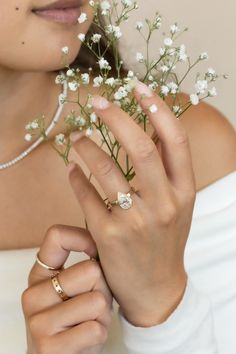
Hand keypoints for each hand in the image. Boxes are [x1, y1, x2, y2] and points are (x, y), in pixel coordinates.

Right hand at [22, 225, 112, 353]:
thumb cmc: (75, 319)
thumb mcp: (74, 288)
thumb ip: (85, 264)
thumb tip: (102, 242)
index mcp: (39, 275)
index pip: (57, 236)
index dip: (84, 238)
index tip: (96, 253)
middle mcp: (32, 295)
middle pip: (91, 270)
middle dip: (103, 289)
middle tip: (94, 304)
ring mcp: (37, 322)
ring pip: (97, 300)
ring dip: (102, 314)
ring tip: (90, 321)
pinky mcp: (49, 348)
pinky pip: (96, 329)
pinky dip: (99, 334)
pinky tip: (86, 338)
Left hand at [68, 80, 195, 326]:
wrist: (157, 289)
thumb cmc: (165, 241)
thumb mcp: (178, 205)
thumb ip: (168, 169)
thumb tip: (151, 129)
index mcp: (184, 192)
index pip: (175, 140)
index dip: (157, 108)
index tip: (138, 88)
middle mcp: (164, 204)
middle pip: (139, 147)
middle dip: (116, 117)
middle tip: (98, 101)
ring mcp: (136, 221)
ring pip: (106, 169)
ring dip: (87, 146)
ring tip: (77, 136)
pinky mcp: (108, 236)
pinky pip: (86, 195)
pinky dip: (76, 177)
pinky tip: (72, 169)